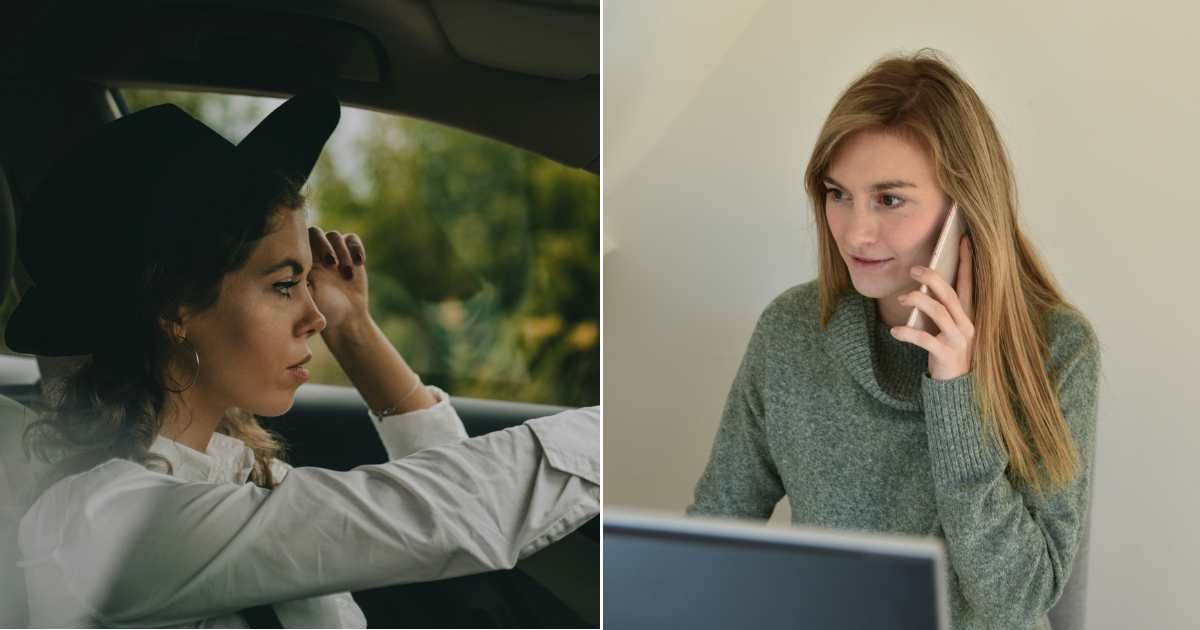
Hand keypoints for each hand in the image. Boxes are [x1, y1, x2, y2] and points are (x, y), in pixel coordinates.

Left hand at [308, 226, 369, 335]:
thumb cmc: (325, 309)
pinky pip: (352, 239)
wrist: (347, 316)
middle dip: (325, 246)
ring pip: (335, 237)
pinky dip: (356, 247)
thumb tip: (289, 274)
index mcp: (303, 261)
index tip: (318, 264)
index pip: (300, 241)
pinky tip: (359, 263)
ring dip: (342, 253)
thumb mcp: (309, 298)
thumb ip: (300, 284)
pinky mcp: (351, 253)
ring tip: (348, 276)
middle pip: (316, 233)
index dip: (307, 246)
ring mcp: (334, 251)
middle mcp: (317, 253)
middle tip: (331, 265)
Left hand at [890, 235, 975, 379]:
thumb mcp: (948, 327)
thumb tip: (923, 284)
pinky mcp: (946, 355)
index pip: (969, 282)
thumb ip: (941, 307)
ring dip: (918, 302)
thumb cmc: (947, 349)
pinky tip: (895, 332)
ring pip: (939, 313)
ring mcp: (958, 340)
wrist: (957, 386)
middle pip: (951, 294)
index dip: (966, 261)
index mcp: (968, 314)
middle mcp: (967, 324)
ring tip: (902, 300)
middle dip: (932, 278)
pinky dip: (908, 334)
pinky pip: (925, 340)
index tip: (963, 239)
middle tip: (913, 270)